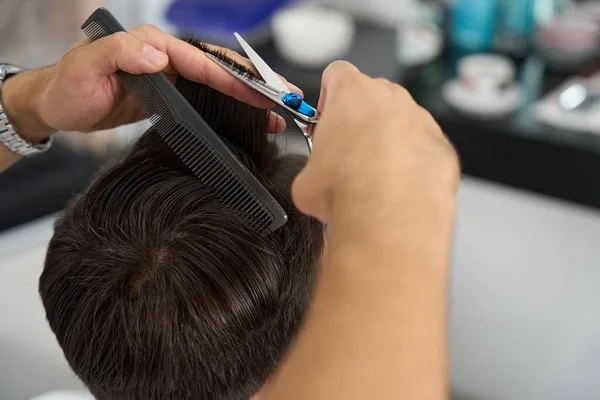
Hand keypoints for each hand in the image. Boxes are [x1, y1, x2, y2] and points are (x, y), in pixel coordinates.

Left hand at [3, 24, 295, 142]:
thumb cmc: (68, 87)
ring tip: (275, 114)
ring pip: (217, 83)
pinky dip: (230, 108)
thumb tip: (158, 55)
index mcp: (151, 43)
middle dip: (253, 83)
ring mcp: (170, 75)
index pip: (201, 60)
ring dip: (248, 97)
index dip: (232, 77)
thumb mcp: (86, 66)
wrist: (59, 105)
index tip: (258, 92)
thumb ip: (119, 52)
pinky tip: (247, 120)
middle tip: (283, 98)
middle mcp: (165, 55)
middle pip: (218, 66)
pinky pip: (207, 97)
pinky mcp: (170, 93)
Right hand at [292, 61, 459, 229]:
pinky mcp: (440, 144)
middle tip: (348, 154)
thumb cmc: (350, 188)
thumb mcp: (306, 180)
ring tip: (374, 177)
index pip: (337, 73)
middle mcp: (389, 97)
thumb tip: (313, 185)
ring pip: (400, 122)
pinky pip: (422, 147)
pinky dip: (411, 163)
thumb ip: (311, 168)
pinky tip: (397, 187)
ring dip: (388, 143)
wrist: (391, 213)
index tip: (327, 117)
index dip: (329, 95)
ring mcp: (419, 118)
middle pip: (371, 97)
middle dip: (360, 121)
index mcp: (351, 92)